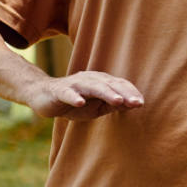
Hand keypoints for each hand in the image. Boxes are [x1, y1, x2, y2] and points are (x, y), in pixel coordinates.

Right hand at [27, 71, 143, 120]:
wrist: (44, 97)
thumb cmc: (76, 102)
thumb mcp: (97, 107)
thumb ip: (113, 105)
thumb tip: (133, 104)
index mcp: (100, 82)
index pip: (119, 85)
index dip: (131, 93)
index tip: (142, 103)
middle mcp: (90, 80)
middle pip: (109, 84)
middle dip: (123, 93)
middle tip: (136, 103)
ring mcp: (75, 84)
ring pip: (92, 87)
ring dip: (105, 93)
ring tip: (117, 101)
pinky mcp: (59, 91)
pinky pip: (68, 93)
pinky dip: (74, 97)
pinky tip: (80, 103)